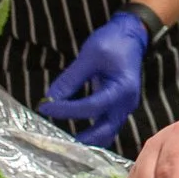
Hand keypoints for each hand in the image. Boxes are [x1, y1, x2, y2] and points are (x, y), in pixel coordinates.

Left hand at [40, 13, 153, 147]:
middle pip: (105, 132)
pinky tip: (74, 130)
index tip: (45, 107)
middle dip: (82, 139)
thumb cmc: (113, 42)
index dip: (66, 110)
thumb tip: (49, 98)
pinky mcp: (119, 107)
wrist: (132, 36)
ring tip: (64, 139)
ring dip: (87, 139)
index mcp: (122, 89)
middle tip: (57, 141)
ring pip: (106, 133)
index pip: (91, 107)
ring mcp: (125, 107)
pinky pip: (105, 125)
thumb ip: (70, 79)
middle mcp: (127, 104)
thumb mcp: (89, 55)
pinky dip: (91, 131)